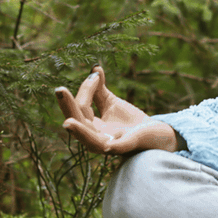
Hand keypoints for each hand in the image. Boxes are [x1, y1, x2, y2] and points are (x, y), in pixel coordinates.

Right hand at [55, 66, 178, 154]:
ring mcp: (112, 145)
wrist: (157, 134)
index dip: (85, 90)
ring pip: (91, 141)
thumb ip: (99, 90)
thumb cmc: (132, 122)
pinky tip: (108, 146)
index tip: (95, 75)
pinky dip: (112, 147)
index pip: (81, 109)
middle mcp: (98, 138)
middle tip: (59, 90)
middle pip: (79, 123)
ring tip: (68, 123)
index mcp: (92, 128)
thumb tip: (94, 68)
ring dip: (80, 132)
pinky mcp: (129, 147)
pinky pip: (118, 149)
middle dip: (68, 107)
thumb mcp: (111, 104)